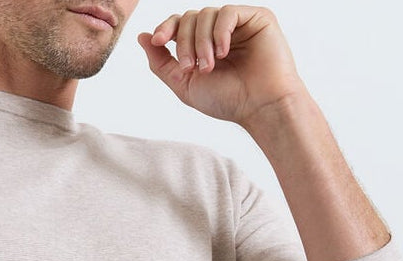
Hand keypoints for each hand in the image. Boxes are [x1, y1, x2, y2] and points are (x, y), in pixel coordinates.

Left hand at [138, 6, 306, 129]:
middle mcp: (219, 32)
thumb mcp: (185, 85)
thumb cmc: (226, 100)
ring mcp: (238, 24)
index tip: (158, 41)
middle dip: (184, 43)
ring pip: (206, 14)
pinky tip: (224, 52)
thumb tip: (142, 37)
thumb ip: (162, 63)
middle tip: (191, 68)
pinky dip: (220, 32)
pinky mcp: (256, 18)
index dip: (165, 28)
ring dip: (201, 42)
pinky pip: (228, 12)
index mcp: (203, 45)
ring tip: (209, 66)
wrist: (259, 107)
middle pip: (189, 18)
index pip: (179, 24)